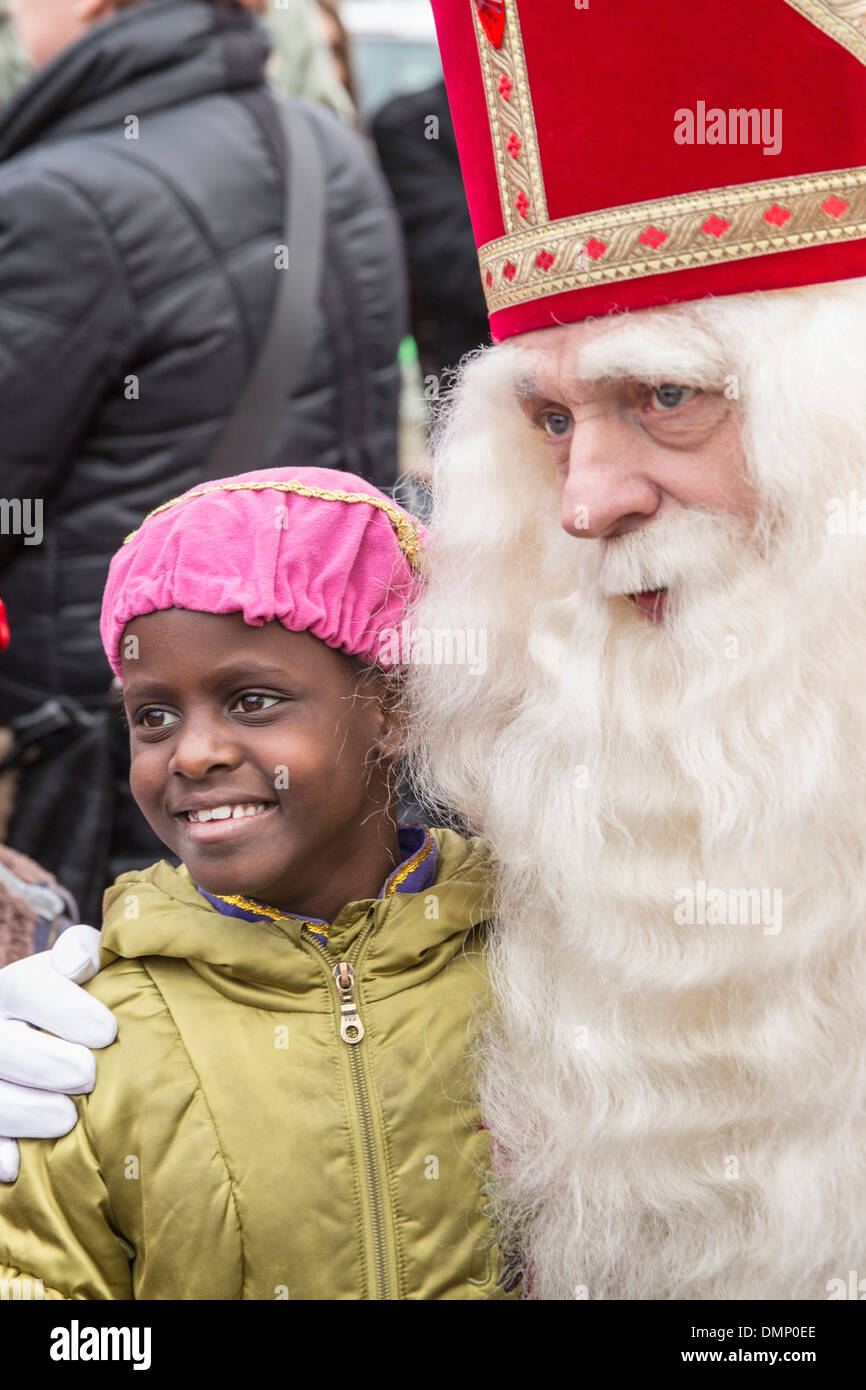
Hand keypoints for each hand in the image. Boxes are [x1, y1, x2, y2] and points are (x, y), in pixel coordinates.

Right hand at [0, 924, 116, 1181]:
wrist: (35, 1038)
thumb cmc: (72, 1003)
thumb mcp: (77, 968)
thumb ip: (83, 952)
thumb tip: (78, 964)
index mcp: (11, 988)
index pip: (27, 987)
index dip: (67, 1010)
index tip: (107, 1031)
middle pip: (3, 1046)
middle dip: (49, 1064)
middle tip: (89, 1077)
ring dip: (25, 1112)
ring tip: (67, 1119)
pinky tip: (18, 1163)